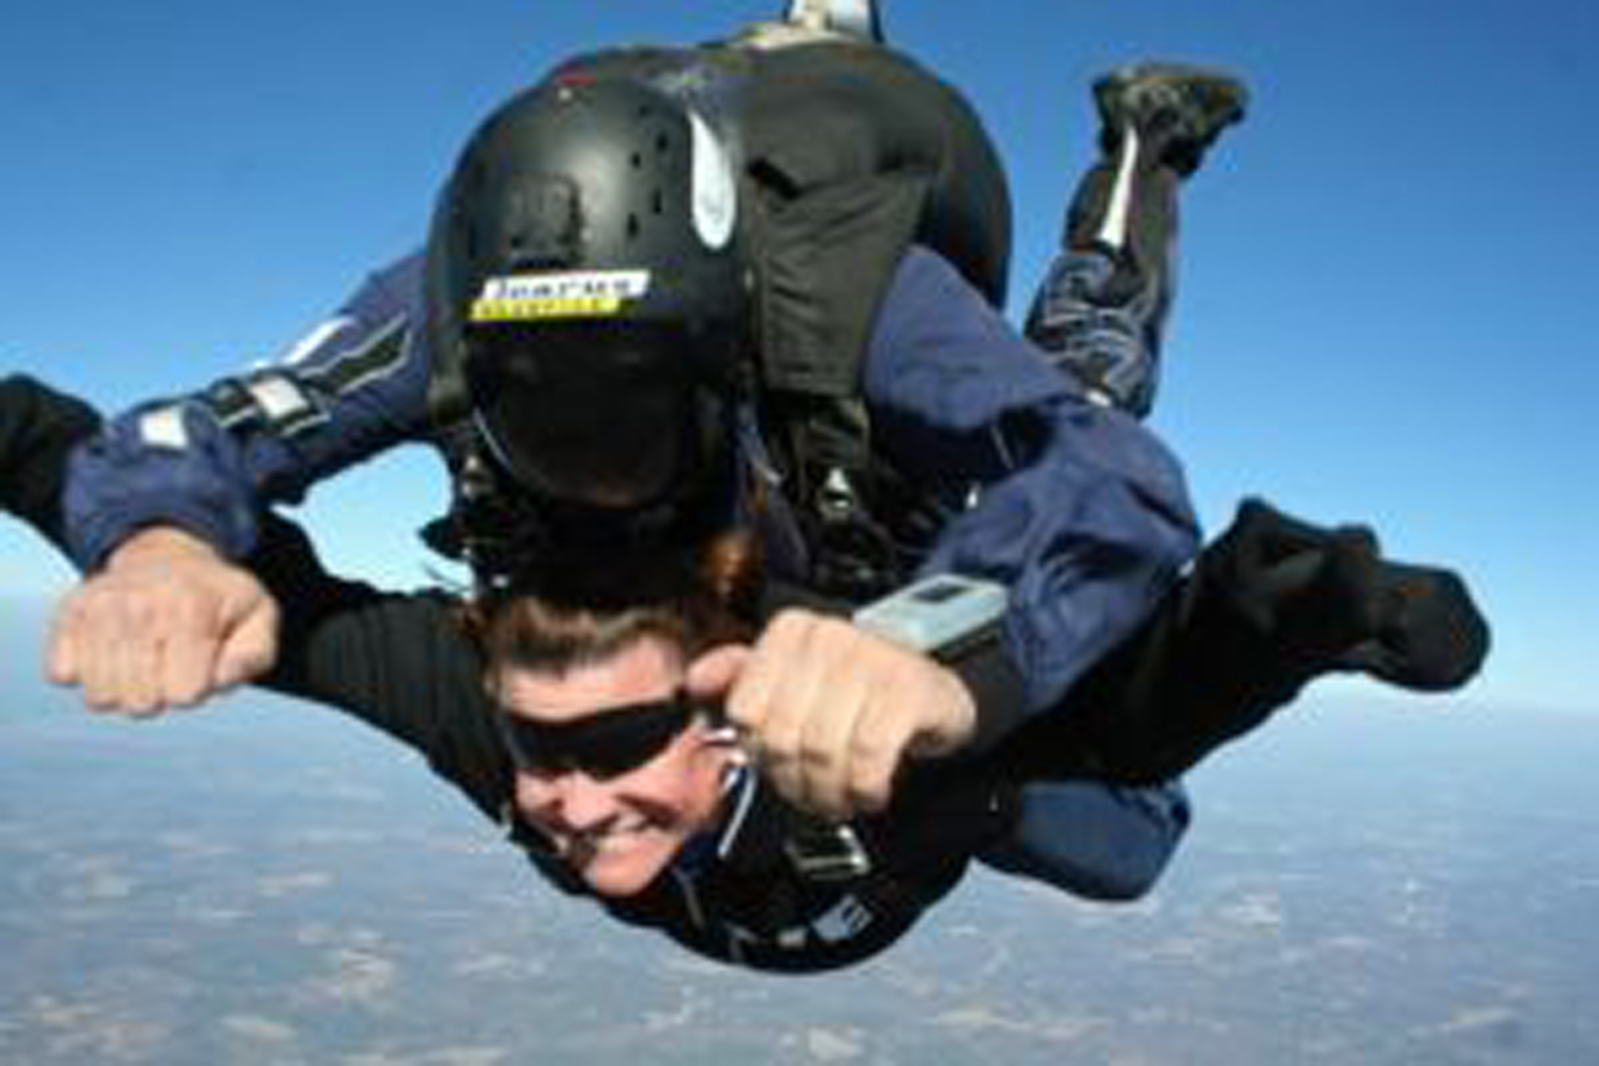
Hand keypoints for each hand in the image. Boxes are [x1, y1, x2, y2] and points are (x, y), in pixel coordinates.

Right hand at [46, 526, 279, 713]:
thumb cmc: (217, 599)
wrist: (166, 556)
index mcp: (192, 608)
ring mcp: (98, 608)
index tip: (201, 661)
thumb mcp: (258, 617)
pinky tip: (112, 648)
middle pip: (140, 704)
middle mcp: (140, 606)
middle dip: (161, 693)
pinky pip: (63, 676)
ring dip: (124, 688)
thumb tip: (223, 678)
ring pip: (100, 698)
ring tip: (143, 654)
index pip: (185, 695)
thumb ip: (254, 655)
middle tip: (170, 659)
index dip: (197, 687)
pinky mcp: (67, 614)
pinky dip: (87, 672)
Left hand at [686, 609, 975, 820]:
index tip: (777, 765)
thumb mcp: (795, 678)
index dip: (758, 751)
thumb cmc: (857, 693)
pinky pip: (868, 757)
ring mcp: (873, 658)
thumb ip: (741, 677)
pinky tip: (870, 791)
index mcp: (791, 631)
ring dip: (829, 792)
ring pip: (823, 750)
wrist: (934, 695)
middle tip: (811, 795)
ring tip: (839, 798)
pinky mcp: (909, 690)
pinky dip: (865, 787)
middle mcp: (830, 635)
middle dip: (793, 781)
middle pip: (782, 736)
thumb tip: (695, 681)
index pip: (746, 709)